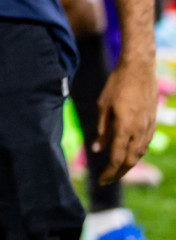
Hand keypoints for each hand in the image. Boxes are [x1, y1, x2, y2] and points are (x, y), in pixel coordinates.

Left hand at [93, 56, 158, 183]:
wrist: (139, 70)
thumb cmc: (117, 85)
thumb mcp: (103, 106)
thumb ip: (102, 130)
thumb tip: (97, 149)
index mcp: (125, 128)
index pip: (117, 158)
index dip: (108, 172)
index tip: (100, 180)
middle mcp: (139, 132)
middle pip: (130, 161)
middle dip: (118, 173)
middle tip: (107, 180)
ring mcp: (148, 127)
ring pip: (139, 154)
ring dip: (128, 164)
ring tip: (116, 170)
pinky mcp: (152, 123)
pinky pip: (144, 144)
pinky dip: (135, 153)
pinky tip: (128, 153)